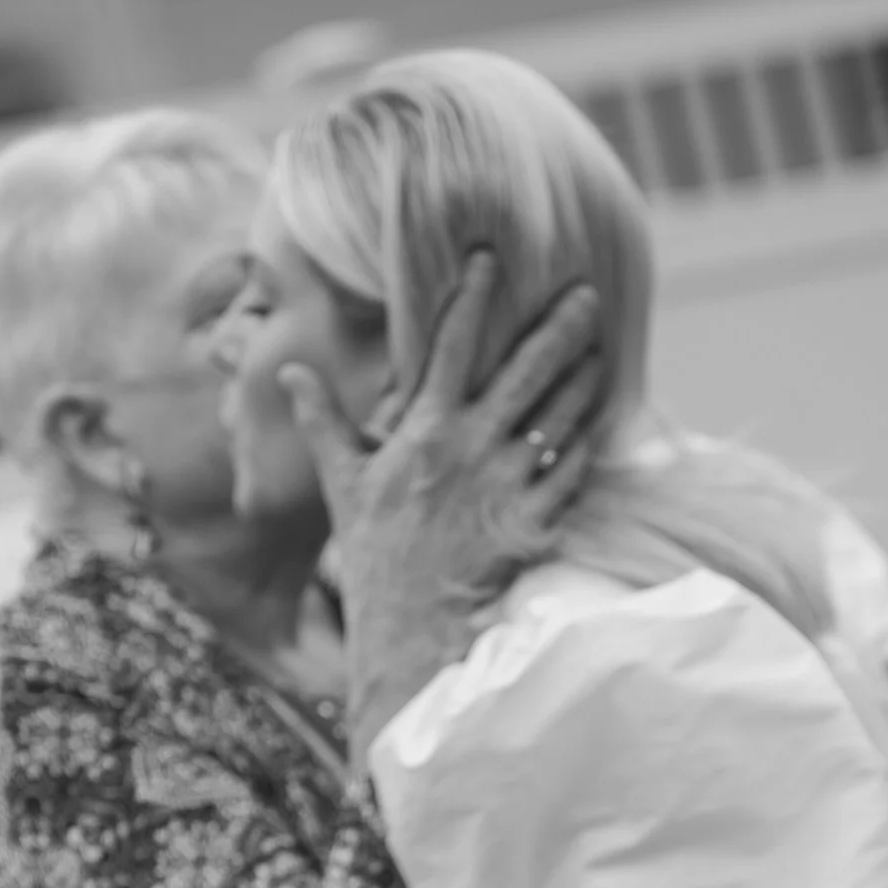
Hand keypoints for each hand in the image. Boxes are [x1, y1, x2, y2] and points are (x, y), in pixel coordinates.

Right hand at [277, 250, 604, 763]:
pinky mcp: (534, 521)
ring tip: (597, 350)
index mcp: (422, 432)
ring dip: (580, 380)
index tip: (489, 258)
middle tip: (586, 294)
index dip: (472, 297)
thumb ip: (323, 423)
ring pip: (556, 417)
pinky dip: (583, 443)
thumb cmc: (374, 557)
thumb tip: (290, 373)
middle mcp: (469, 449)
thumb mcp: (342, 486)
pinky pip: (568, 472)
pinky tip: (594, 420)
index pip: (450, 346)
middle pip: (523, 372)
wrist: (409, 629)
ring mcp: (506, 485)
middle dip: (558, 329)